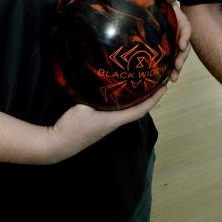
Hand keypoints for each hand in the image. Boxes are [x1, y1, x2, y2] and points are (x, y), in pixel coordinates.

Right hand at [45, 86, 166, 163]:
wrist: (57, 145)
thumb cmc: (72, 128)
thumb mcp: (83, 106)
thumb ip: (94, 93)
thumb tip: (100, 77)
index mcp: (114, 120)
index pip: (140, 110)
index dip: (154, 99)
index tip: (164, 87)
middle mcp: (114, 123)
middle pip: (137, 109)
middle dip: (148, 96)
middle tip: (155, 80)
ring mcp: (106, 125)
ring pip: (127, 110)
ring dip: (137, 98)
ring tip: (141, 83)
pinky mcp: (99, 124)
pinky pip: (117, 111)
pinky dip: (123, 101)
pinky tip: (119, 92)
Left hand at [164, 0, 191, 82]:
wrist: (154, 10)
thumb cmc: (159, 4)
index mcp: (181, 23)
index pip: (186, 29)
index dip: (185, 37)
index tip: (181, 45)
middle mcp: (180, 35)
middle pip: (184, 48)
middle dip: (182, 58)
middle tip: (177, 66)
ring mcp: (174, 44)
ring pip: (179, 57)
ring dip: (177, 68)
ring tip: (173, 78)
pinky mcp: (168, 51)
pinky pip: (171, 62)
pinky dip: (170, 71)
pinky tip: (167, 80)